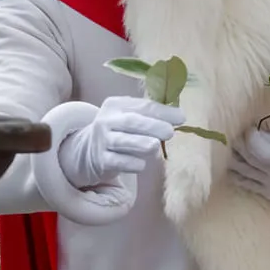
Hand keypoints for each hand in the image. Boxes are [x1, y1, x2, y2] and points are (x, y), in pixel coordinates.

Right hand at [57, 96, 184, 189]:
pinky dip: (132, 163)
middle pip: (131, 122)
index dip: (163, 111)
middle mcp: (106, 121)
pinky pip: (118, 162)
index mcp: (116, 105)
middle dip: (152, 126)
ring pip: (122, 142)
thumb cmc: (118, 132)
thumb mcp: (128, 117)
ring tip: (155, 145)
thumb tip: (179, 116)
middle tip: (170, 132)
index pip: (142, 106)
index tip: (181, 117)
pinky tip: (141, 164)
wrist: (87, 151)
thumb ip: (150, 116)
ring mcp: (102, 141)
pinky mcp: (101, 160)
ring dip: (140, 143)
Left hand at [228, 130, 269, 208]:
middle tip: (234, 134)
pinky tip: (235, 167)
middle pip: (247, 162)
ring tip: (230, 149)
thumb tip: (258, 134)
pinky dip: (241, 175)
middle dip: (238, 146)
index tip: (249, 127)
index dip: (249, 136)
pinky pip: (251, 186)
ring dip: (235, 161)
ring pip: (245, 176)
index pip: (257, 149)